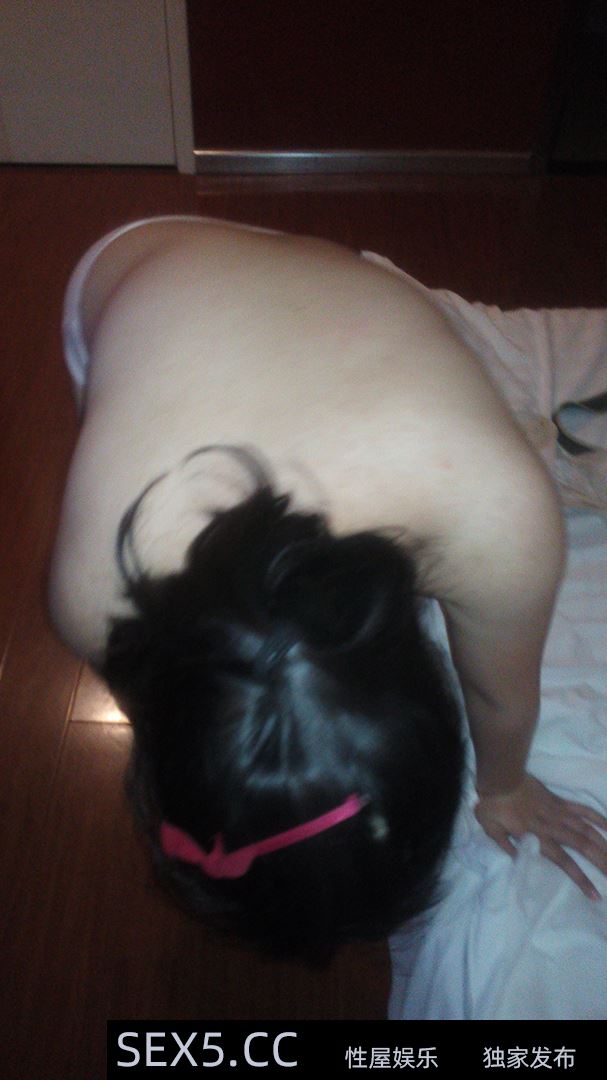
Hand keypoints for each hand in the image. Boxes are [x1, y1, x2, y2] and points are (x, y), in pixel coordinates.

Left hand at [474, 773, 606, 899]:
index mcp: (537, 837)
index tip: (596, 895)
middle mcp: (553, 827)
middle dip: (602, 863)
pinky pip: (582, 809)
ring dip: (603, 844)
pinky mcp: (560, 801)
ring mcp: (559, 812)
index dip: (581, 879)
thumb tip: (520, 862)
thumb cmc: (492, 804)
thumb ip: (506, 846)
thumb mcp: (491, 830)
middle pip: (583, 846)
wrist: (500, 775)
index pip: (564, 862)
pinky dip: (598, 818)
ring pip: (587, 829)